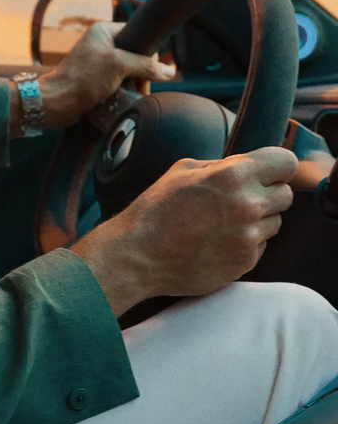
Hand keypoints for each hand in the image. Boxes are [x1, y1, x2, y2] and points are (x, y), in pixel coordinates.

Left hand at [37, 22, 176, 129]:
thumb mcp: (118, 65)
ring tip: (136, 96)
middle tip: (142, 88)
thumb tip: (170, 71)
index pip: (137, 34)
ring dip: (134, 84)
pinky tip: (126, 100)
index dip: (148, 52)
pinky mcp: (95, 80)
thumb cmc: (82, 79)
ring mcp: (97, 63)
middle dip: (142, 72)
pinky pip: (117, 83)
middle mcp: (100, 44)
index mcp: (103, 31)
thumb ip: (146, 65)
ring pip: (128, 71)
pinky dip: (124, 91)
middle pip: (135, 55)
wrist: (55, 103)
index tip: (150, 70)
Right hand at [72, 147, 298, 316]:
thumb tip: (245, 165)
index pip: (286, 162)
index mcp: (232, 175)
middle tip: (239, 200)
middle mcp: (247, 205)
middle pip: (286, 194)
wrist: (138, 255)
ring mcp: (249, 236)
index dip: (276, 167)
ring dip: (256, 220)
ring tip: (222, 224)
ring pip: (275, 222)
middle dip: (267, 194)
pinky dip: (244, 242)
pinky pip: (260, 246)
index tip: (268, 173)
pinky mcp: (246, 261)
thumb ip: (220, 165)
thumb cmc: (154, 211)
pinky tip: (216, 242)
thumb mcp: (181, 170)